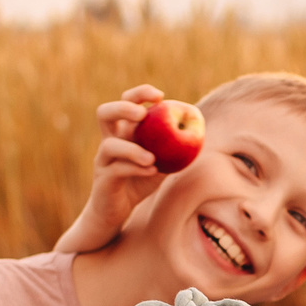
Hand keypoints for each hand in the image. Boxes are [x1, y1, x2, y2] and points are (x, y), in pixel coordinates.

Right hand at [61, 85, 168, 252]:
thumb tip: (202, 130)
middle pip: (105, 113)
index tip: (160, 96)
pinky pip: (117, 170)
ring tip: (152, 158)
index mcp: (123, 132)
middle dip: (124, 108)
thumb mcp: (161, 162)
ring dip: (132, 148)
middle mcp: (109, 141)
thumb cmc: (139, 183)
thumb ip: (175, 147)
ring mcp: (103, 160)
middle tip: (143, 114)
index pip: (125, 102)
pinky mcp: (103, 180)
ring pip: (109, 145)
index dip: (140, 94)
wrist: (115, 212)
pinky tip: (152, 171)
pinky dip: (136, 169)